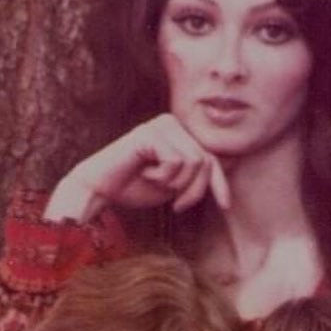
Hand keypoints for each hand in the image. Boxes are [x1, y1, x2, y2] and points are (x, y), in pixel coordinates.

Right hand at [43, 114, 229, 223]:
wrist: (100, 189)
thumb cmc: (135, 188)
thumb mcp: (175, 185)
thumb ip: (196, 176)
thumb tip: (230, 166)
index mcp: (179, 135)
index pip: (211, 159)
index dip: (219, 183)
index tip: (226, 206)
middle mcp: (172, 124)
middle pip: (205, 162)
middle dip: (194, 190)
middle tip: (176, 205)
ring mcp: (160, 125)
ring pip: (194, 161)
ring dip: (176, 184)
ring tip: (155, 182)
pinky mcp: (149, 132)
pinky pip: (175, 161)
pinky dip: (162, 177)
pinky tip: (144, 173)